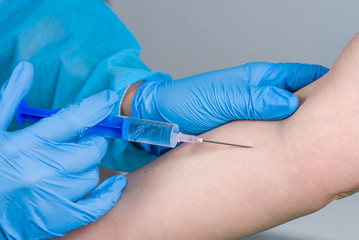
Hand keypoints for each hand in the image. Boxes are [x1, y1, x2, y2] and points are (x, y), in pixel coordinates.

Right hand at [0, 62, 125, 238]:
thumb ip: (10, 99)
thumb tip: (27, 69)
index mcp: (27, 144)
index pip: (72, 119)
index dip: (96, 106)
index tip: (109, 99)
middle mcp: (43, 170)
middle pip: (91, 149)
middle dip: (91, 142)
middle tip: (82, 142)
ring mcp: (53, 196)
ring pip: (93, 174)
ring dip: (87, 167)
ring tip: (70, 166)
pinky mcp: (58, 218)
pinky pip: (96, 205)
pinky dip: (109, 194)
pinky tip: (115, 184)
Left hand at [132, 62, 327, 153]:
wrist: (162, 121)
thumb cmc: (185, 103)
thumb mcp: (220, 98)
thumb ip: (254, 99)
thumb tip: (289, 103)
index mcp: (257, 79)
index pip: (300, 76)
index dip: (318, 88)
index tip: (324, 109)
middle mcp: (258, 95)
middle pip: (298, 100)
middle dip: (309, 115)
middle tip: (311, 135)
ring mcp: (253, 114)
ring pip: (285, 120)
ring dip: (293, 132)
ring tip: (297, 147)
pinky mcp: (244, 131)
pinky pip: (268, 135)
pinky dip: (276, 143)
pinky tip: (277, 154)